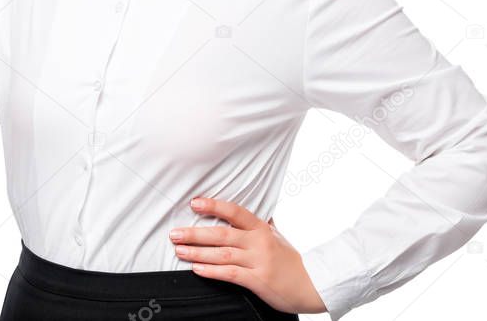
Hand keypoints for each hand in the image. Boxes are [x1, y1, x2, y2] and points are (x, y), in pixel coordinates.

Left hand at [168, 197, 325, 314]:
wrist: (312, 284)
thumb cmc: (290, 259)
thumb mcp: (276, 236)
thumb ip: (260, 222)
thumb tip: (251, 206)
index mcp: (261, 228)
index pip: (235, 212)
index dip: (214, 206)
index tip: (195, 203)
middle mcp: (259, 242)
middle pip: (222, 234)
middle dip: (195, 233)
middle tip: (174, 233)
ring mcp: (258, 261)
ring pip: (222, 254)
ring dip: (197, 253)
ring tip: (179, 250)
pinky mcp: (257, 281)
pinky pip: (230, 274)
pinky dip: (211, 271)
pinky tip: (197, 269)